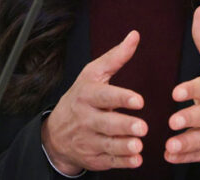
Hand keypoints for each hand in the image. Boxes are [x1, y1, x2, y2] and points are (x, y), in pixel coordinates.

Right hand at [42, 30, 147, 172]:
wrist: (56, 132)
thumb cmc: (81, 97)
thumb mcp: (93, 74)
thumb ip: (116, 57)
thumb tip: (135, 35)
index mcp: (87, 94)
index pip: (104, 96)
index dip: (121, 98)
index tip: (139, 100)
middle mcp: (86, 118)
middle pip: (106, 123)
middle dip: (124, 126)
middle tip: (142, 127)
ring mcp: (88, 139)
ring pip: (107, 144)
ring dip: (124, 146)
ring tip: (139, 145)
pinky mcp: (93, 157)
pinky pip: (109, 160)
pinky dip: (122, 162)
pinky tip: (136, 160)